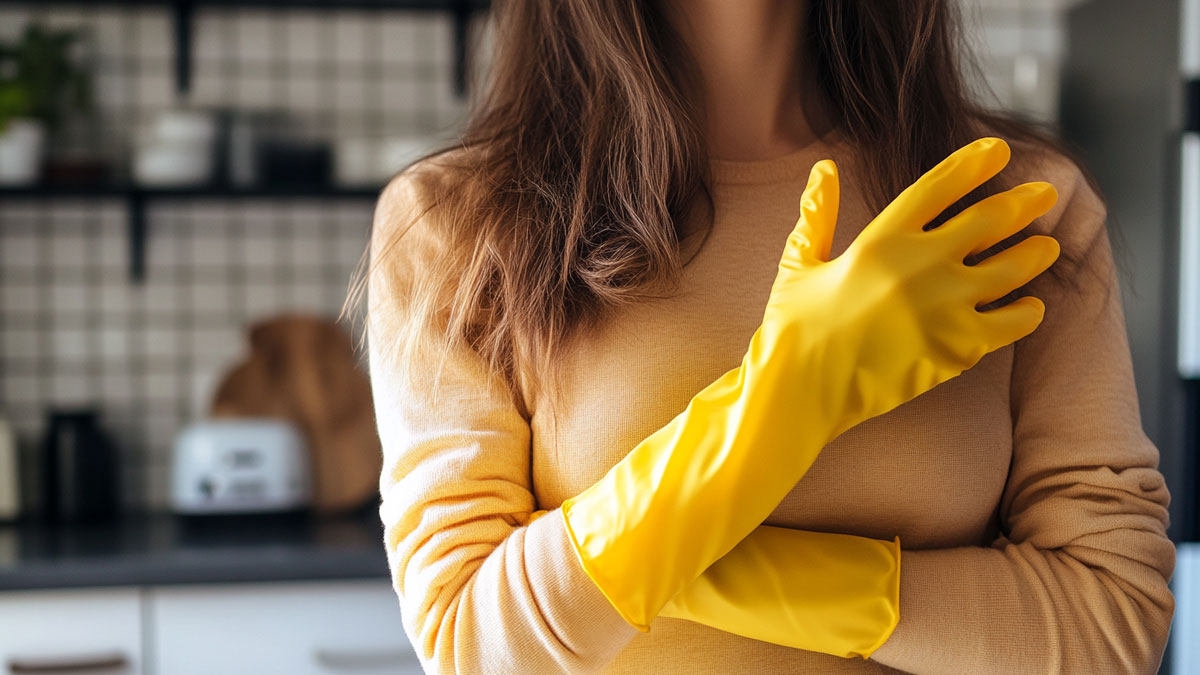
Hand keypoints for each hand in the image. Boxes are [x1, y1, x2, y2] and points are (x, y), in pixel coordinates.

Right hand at [763, 136, 1058, 440]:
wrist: (802, 392)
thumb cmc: (793, 329)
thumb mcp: (798, 263)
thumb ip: (816, 213)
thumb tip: (824, 169)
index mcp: (881, 240)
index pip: (940, 186)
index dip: (973, 164)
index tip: (998, 151)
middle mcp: (921, 265)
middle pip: (989, 220)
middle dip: (1023, 202)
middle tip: (1044, 194)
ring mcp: (944, 307)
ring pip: (1011, 268)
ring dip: (1035, 253)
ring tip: (1049, 247)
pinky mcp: (957, 348)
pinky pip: (1011, 323)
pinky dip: (1027, 313)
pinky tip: (1033, 307)